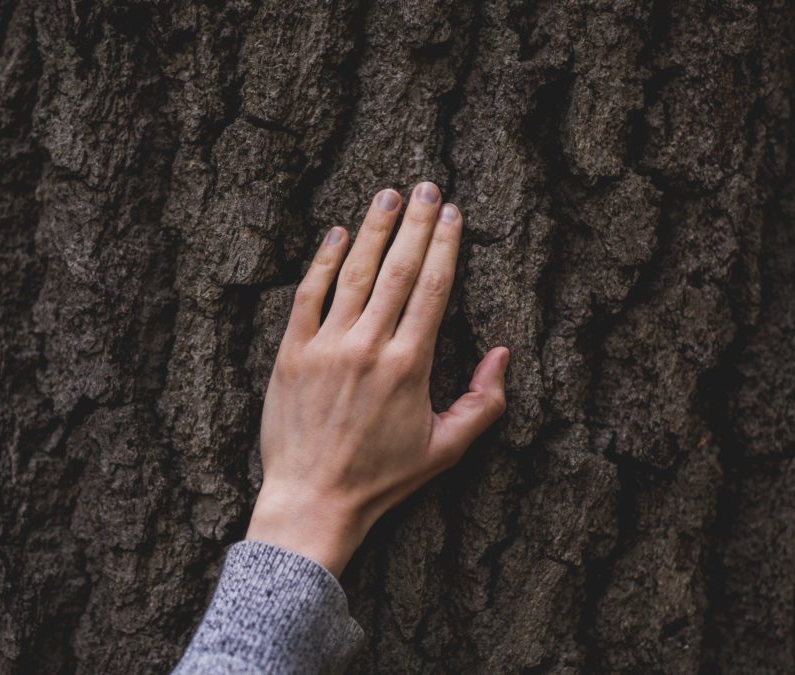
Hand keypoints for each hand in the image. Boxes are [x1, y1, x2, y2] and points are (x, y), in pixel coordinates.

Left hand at [246, 182, 509, 576]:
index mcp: (411, 365)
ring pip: (354, 272)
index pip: (433, 288)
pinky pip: (308, 295)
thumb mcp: (444, 450)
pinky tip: (336, 233)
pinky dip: (322, 261)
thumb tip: (502, 354)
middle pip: (399, 269)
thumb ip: (482, 403)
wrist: (313, 499)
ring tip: (388, 195)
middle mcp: (370, 347)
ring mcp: (327, 347)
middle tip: (426, 186)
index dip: (446, 245)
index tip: (453, 213)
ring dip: (374, 229)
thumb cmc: (381, 478)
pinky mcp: (291, 353)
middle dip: (416, 223)